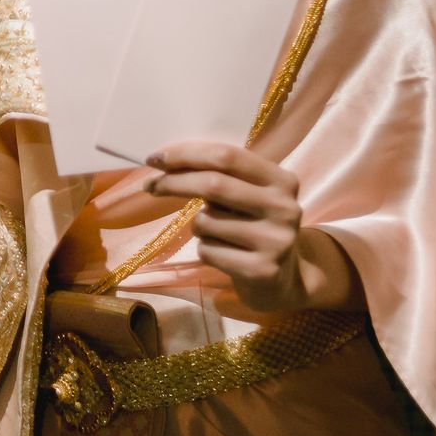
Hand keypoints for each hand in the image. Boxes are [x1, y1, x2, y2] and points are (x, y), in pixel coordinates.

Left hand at [142, 140, 349, 314]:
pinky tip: (226, 256)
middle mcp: (284, 207)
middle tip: (150, 185)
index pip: (227, 156)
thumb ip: (220, 177)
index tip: (155, 158)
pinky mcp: (262, 270)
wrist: (285, 280)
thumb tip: (165, 163)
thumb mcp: (249, 197)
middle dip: (173, 182)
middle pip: (214, 185)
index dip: (187, 155)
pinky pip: (208, 251)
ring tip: (218, 235)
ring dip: (198, 227)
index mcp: (282, 180)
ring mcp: (276, 241)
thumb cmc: (255, 228)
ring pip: (206, 222)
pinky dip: (205, 251)